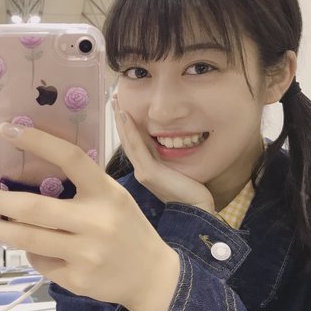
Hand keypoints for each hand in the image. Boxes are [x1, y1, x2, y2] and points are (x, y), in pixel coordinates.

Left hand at [0, 123, 179, 310]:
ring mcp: (86, 253)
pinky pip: (41, 261)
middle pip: (35, 208)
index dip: (37, 141)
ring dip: (0, 229)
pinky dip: (31, 252)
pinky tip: (33, 248)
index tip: (8, 130)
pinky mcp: (77, 279)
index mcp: (107, 193)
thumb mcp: (114, 198)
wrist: (152, 277)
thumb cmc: (127, 229)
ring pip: (28, 239)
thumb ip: (81, 187)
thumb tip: (29, 177)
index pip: (70, 158)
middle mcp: (97, 221)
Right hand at [113, 97, 215, 213]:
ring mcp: (143, 172)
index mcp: (147, 170)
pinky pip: (137, 148)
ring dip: (121, 122)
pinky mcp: (149, 173)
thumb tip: (168, 139)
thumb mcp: (177, 169)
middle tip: (114, 100)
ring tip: (116, 104)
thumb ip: (169, 157)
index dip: (126, 126)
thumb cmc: (191, 192)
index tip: (121, 108)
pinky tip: (125, 117)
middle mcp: (141, 170)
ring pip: (128, 142)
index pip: (134, 144)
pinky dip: (130, 131)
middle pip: (127, 141)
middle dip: (120, 120)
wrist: (197, 210)